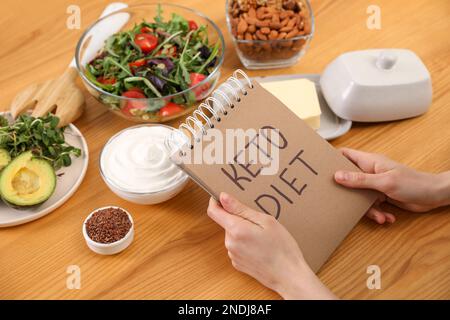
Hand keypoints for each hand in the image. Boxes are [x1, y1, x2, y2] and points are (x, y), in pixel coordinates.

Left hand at [207, 192, 336, 299]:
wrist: (289, 277)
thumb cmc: (282, 248)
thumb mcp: (266, 221)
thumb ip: (241, 209)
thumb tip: (223, 197)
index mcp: (236, 230)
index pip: (214, 212)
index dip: (215, 201)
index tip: (222, 196)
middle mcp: (230, 243)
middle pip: (227, 223)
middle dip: (239, 218)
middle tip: (259, 222)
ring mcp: (233, 255)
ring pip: (233, 235)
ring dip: (243, 231)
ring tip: (263, 237)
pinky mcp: (237, 264)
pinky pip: (237, 247)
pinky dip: (245, 243)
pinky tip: (261, 247)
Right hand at [335, 148, 449, 223]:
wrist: (434, 195)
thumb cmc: (413, 183)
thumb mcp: (384, 182)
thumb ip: (360, 180)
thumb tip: (337, 176)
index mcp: (369, 162)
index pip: (345, 155)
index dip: (331, 159)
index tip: (319, 168)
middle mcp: (369, 172)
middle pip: (348, 179)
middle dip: (345, 192)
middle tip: (339, 201)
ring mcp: (374, 184)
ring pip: (358, 196)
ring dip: (366, 209)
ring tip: (378, 216)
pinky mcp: (381, 196)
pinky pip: (370, 205)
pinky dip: (377, 213)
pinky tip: (387, 218)